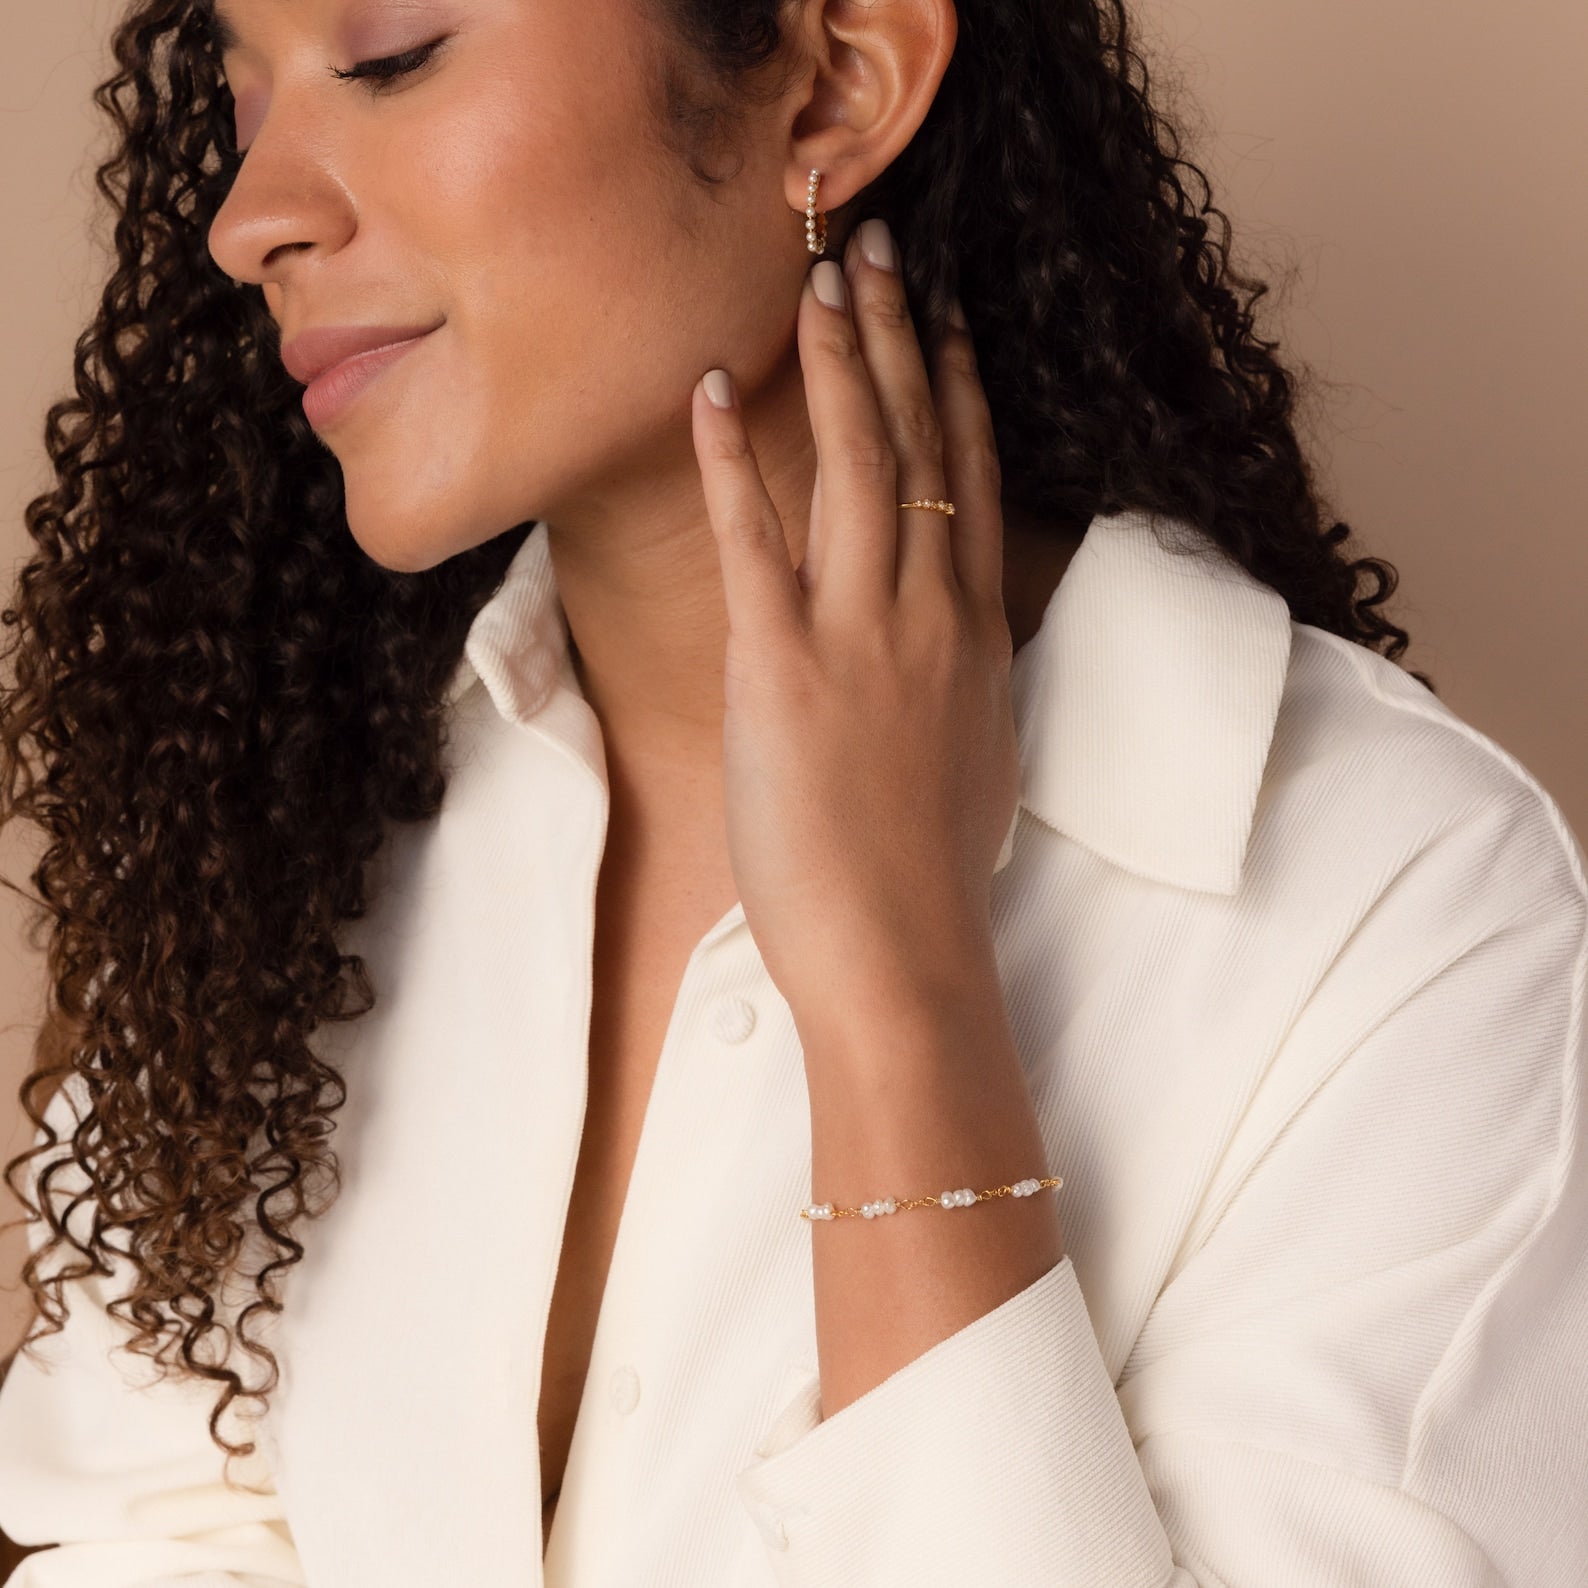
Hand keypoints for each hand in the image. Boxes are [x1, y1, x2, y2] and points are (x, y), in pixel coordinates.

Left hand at [690, 219, 1018, 1018]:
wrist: (904, 951)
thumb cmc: (931, 874)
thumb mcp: (974, 757)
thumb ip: (962, 679)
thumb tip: (952, 641)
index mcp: (975, 634)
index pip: (974, 480)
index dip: (957, 390)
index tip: (946, 321)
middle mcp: (931, 612)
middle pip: (921, 444)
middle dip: (896, 337)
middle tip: (875, 252)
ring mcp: (862, 633)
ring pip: (860, 465)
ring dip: (839, 364)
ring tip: (820, 281)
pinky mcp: (785, 667)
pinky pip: (758, 540)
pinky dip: (734, 459)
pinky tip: (713, 392)